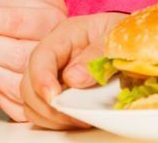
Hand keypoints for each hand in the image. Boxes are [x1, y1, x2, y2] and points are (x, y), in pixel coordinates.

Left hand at [0, 0, 66, 121]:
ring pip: (10, 80)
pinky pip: (10, 103)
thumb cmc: (33, 20)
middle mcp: (54, 50)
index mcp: (50, 19)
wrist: (63, 42)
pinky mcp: (40, 103)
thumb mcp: (22, 2)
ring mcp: (49, 79)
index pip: (10, 19)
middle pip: (11, 53)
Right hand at [22, 13, 126, 129]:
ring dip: (50, 117)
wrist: (129, 41)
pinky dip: (53, 121)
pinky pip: (41, 112)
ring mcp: (51, 75)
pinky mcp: (56, 93)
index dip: (41, 80)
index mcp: (65, 35)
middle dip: (46, 106)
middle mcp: (52, 56)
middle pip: (28, 84)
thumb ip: (96, 53)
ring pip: (31, 102)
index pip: (41, 57)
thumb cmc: (120, 35)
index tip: (54, 98)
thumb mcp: (115, 37)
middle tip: (73, 115)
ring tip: (78, 119)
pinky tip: (74, 119)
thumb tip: (73, 79)